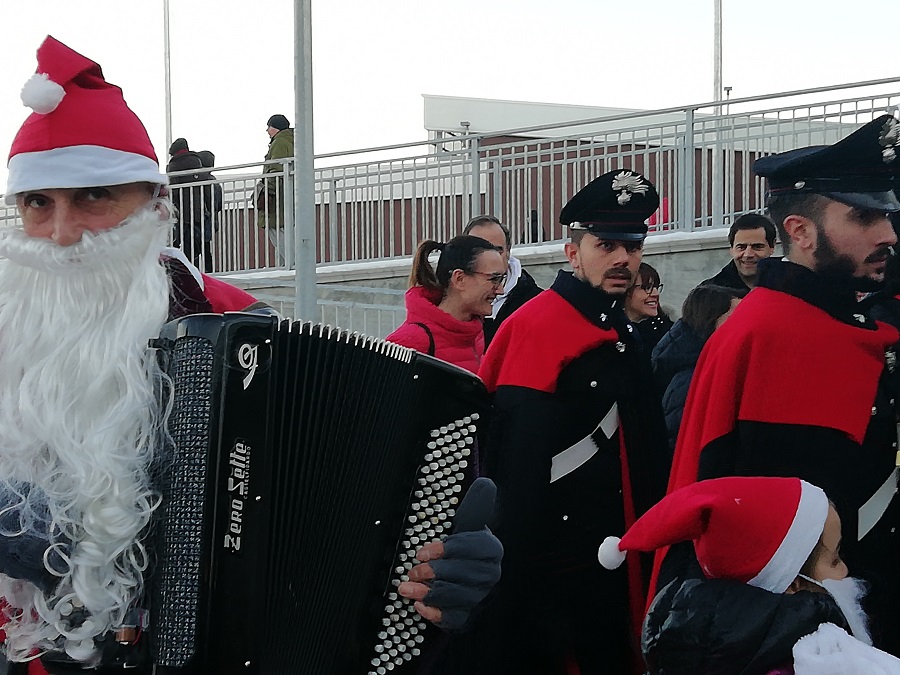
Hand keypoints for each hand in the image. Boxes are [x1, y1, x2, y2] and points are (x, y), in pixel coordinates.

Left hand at [398, 478, 502, 631]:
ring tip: (407, 588)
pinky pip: (455, 618)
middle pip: (465, 575)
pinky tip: (420, 606)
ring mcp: (479, 596)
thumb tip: (485, 483)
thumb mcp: (467, 522)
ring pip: (458, 597)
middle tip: (413, 569)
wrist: (466, 572)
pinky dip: (436, 614)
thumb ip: (475, 505)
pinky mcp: (467, 613)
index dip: (448, 550)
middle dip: (436, 572)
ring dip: (430, 593)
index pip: (474, 548)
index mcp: (490, 549)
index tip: (423, 551)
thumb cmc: (463, 545)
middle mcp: (489, 574)